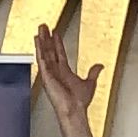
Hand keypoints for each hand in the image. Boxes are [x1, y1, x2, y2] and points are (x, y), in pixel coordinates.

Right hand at [34, 21, 97, 136]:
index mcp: (64, 72)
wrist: (75, 110)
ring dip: (42, 41)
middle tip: (44, 26)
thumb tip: (99, 66)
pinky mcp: (46, 76)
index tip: (55, 33)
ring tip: (40, 29)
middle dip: (47, 38)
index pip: (59, 53)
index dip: (57, 43)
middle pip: (50, 51)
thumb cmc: (79, 102)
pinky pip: (42, 60)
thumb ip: (93, 73)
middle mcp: (56, 71)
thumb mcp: (90, 83)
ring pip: (44, 53)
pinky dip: (39, 50)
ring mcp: (50, 73)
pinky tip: (38, 42)